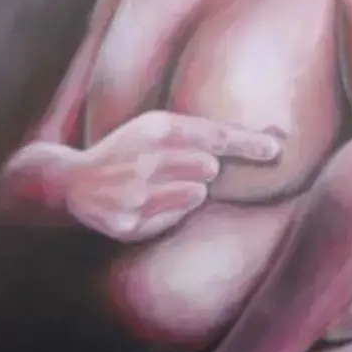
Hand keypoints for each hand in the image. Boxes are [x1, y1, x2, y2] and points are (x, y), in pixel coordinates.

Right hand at [56, 111, 284, 241]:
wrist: (74, 182)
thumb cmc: (130, 150)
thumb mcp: (156, 128)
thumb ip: (201, 132)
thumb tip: (267, 138)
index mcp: (155, 127)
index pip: (213, 134)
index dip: (248, 143)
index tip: (277, 150)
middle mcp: (145, 157)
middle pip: (209, 167)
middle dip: (204, 169)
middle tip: (179, 168)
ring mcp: (136, 193)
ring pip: (196, 195)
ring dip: (189, 191)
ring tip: (161, 186)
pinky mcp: (129, 224)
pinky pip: (175, 219)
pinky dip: (169, 213)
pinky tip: (145, 205)